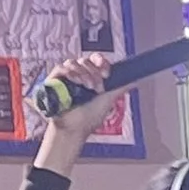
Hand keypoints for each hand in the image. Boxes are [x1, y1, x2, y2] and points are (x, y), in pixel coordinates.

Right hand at [34, 53, 121, 172]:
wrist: (74, 129)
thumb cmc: (89, 118)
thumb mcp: (108, 100)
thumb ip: (120, 87)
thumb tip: (135, 80)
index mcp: (91, 77)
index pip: (96, 61)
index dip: (101, 63)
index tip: (106, 73)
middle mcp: (78, 75)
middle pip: (86, 60)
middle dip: (93, 72)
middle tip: (95, 87)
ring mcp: (66, 78)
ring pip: (73, 62)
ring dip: (82, 72)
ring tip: (84, 86)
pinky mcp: (54, 80)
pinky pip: (60, 67)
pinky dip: (69, 71)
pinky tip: (74, 80)